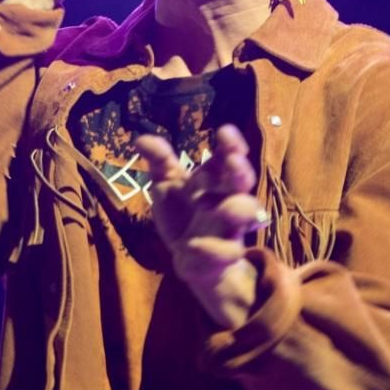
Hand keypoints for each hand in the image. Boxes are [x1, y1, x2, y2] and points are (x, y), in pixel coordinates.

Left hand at [135, 125, 264, 329]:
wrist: (189, 257)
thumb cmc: (183, 213)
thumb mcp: (168, 185)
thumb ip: (159, 161)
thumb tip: (141, 139)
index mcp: (217, 179)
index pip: (230, 156)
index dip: (231, 144)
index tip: (223, 132)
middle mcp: (228, 199)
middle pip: (243, 182)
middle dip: (240, 171)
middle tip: (232, 161)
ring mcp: (229, 227)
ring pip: (248, 215)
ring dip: (239, 208)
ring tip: (222, 207)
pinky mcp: (223, 255)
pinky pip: (226, 252)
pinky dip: (211, 249)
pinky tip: (190, 245)